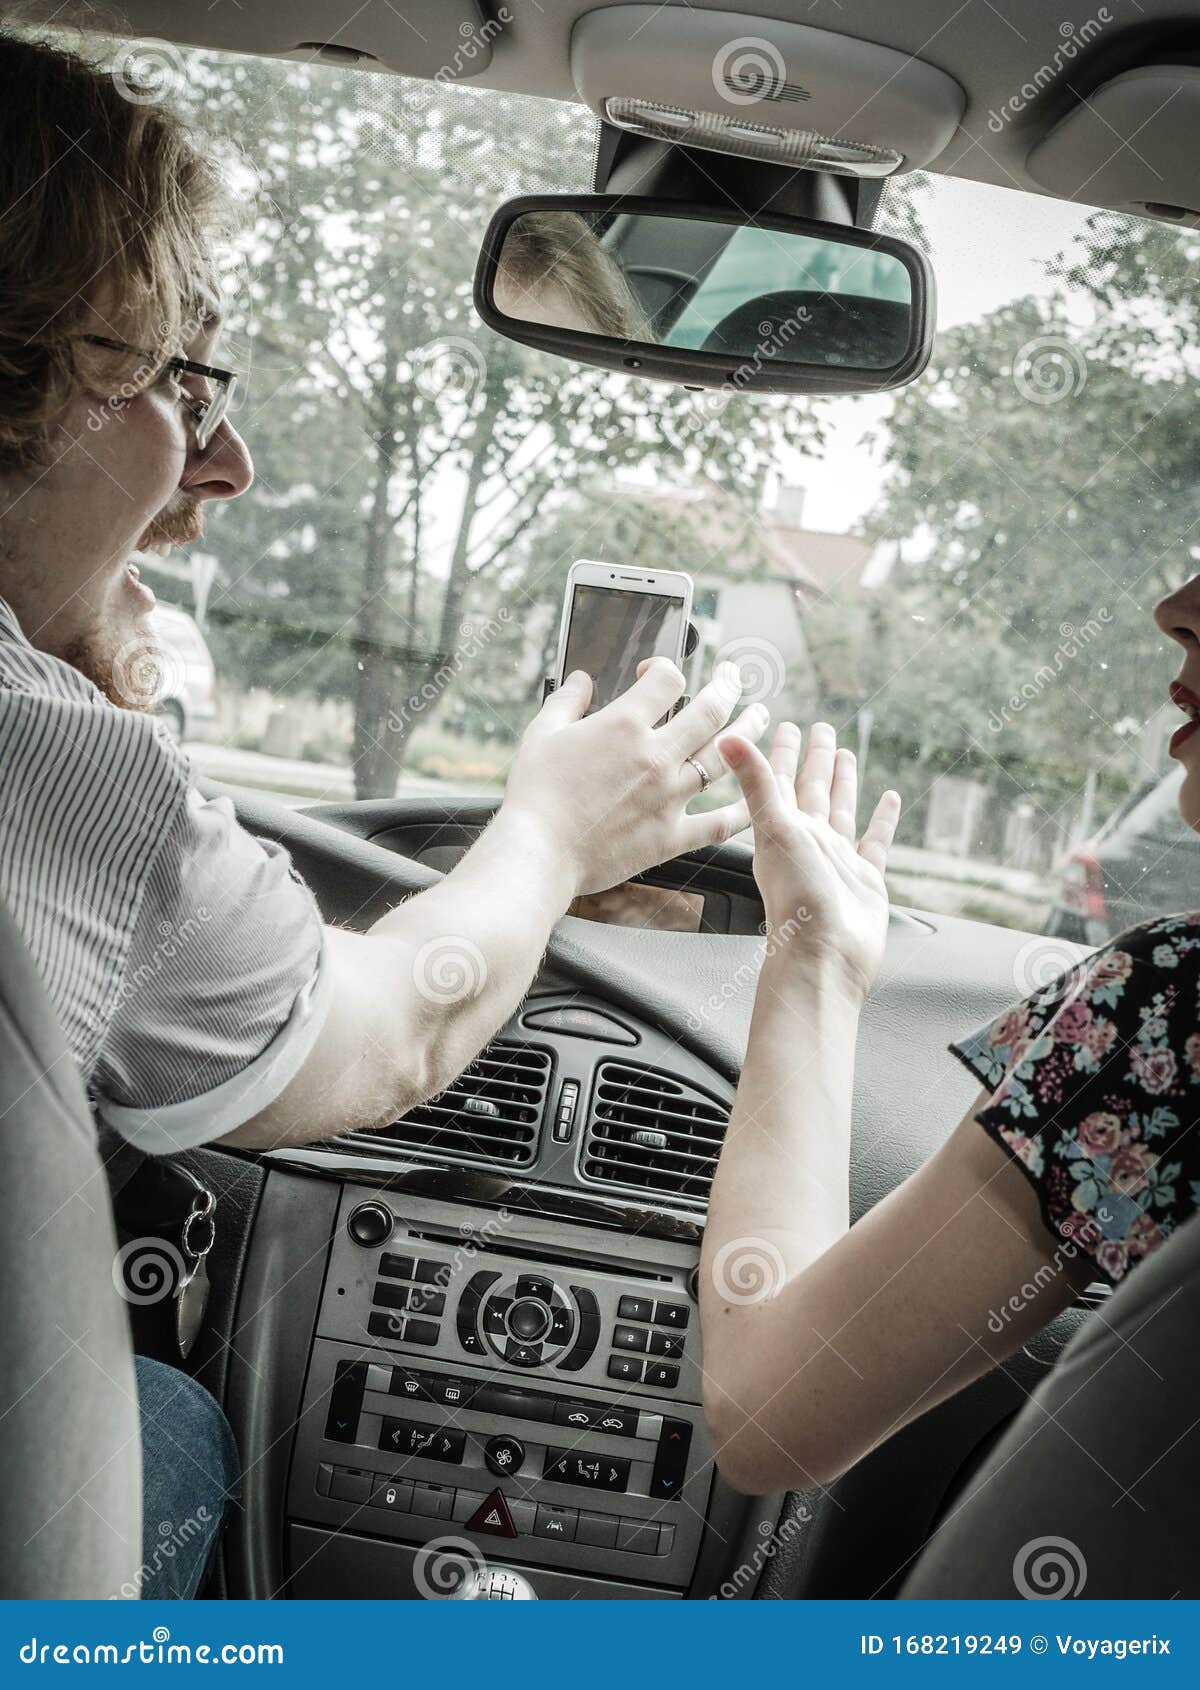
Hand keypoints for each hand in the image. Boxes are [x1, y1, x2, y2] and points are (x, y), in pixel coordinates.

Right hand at [502, 657, 768, 897]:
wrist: (538, 853)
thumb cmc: (534, 795)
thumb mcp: (542, 734)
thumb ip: (566, 701)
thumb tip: (580, 680)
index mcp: (625, 725)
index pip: (667, 680)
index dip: (665, 668)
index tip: (657, 675)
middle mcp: (656, 756)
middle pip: (711, 709)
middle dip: (728, 685)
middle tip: (733, 678)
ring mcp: (670, 796)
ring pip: (725, 756)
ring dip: (748, 730)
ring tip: (759, 716)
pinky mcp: (672, 835)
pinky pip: (720, 821)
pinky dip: (743, 809)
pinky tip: (756, 797)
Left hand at [719, 721, 900, 999]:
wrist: (824, 955)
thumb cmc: (795, 899)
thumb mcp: (774, 829)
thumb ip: (756, 782)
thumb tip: (725, 737)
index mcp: (782, 828)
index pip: (781, 779)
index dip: (783, 751)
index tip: (788, 722)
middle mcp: (808, 842)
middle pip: (813, 790)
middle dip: (816, 759)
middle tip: (823, 728)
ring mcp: (836, 861)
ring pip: (840, 810)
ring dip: (844, 783)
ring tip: (848, 754)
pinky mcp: (865, 880)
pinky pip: (875, 842)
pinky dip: (882, 821)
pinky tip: (891, 799)